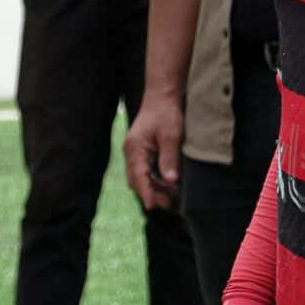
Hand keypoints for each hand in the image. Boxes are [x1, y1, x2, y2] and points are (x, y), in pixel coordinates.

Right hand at [124, 94, 184, 211]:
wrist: (162, 97)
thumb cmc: (166, 113)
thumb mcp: (171, 136)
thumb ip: (169, 158)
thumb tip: (171, 181)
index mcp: (135, 148)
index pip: (138, 176)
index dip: (146, 193)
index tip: (152, 206)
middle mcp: (131, 152)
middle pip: (137, 180)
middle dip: (151, 193)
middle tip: (169, 204)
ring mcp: (136, 152)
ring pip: (141, 177)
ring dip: (154, 188)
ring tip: (173, 197)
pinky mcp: (143, 152)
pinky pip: (146, 171)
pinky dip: (156, 180)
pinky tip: (170, 185)